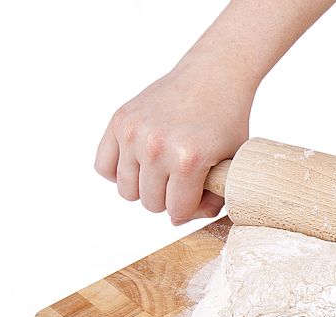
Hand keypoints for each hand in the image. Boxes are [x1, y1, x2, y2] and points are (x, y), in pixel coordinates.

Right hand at [95, 62, 251, 224]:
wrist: (213, 76)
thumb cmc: (226, 122)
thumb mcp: (231, 165)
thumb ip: (211, 200)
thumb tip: (175, 221)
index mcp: (188, 160)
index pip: (176, 210)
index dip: (190, 206)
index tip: (199, 191)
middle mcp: (156, 146)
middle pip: (150, 204)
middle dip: (168, 198)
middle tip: (182, 179)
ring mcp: (134, 133)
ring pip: (127, 191)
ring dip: (145, 187)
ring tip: (162, 171)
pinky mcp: (119, 121)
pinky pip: (103, 167)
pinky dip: (119, 172)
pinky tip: (140, 163)